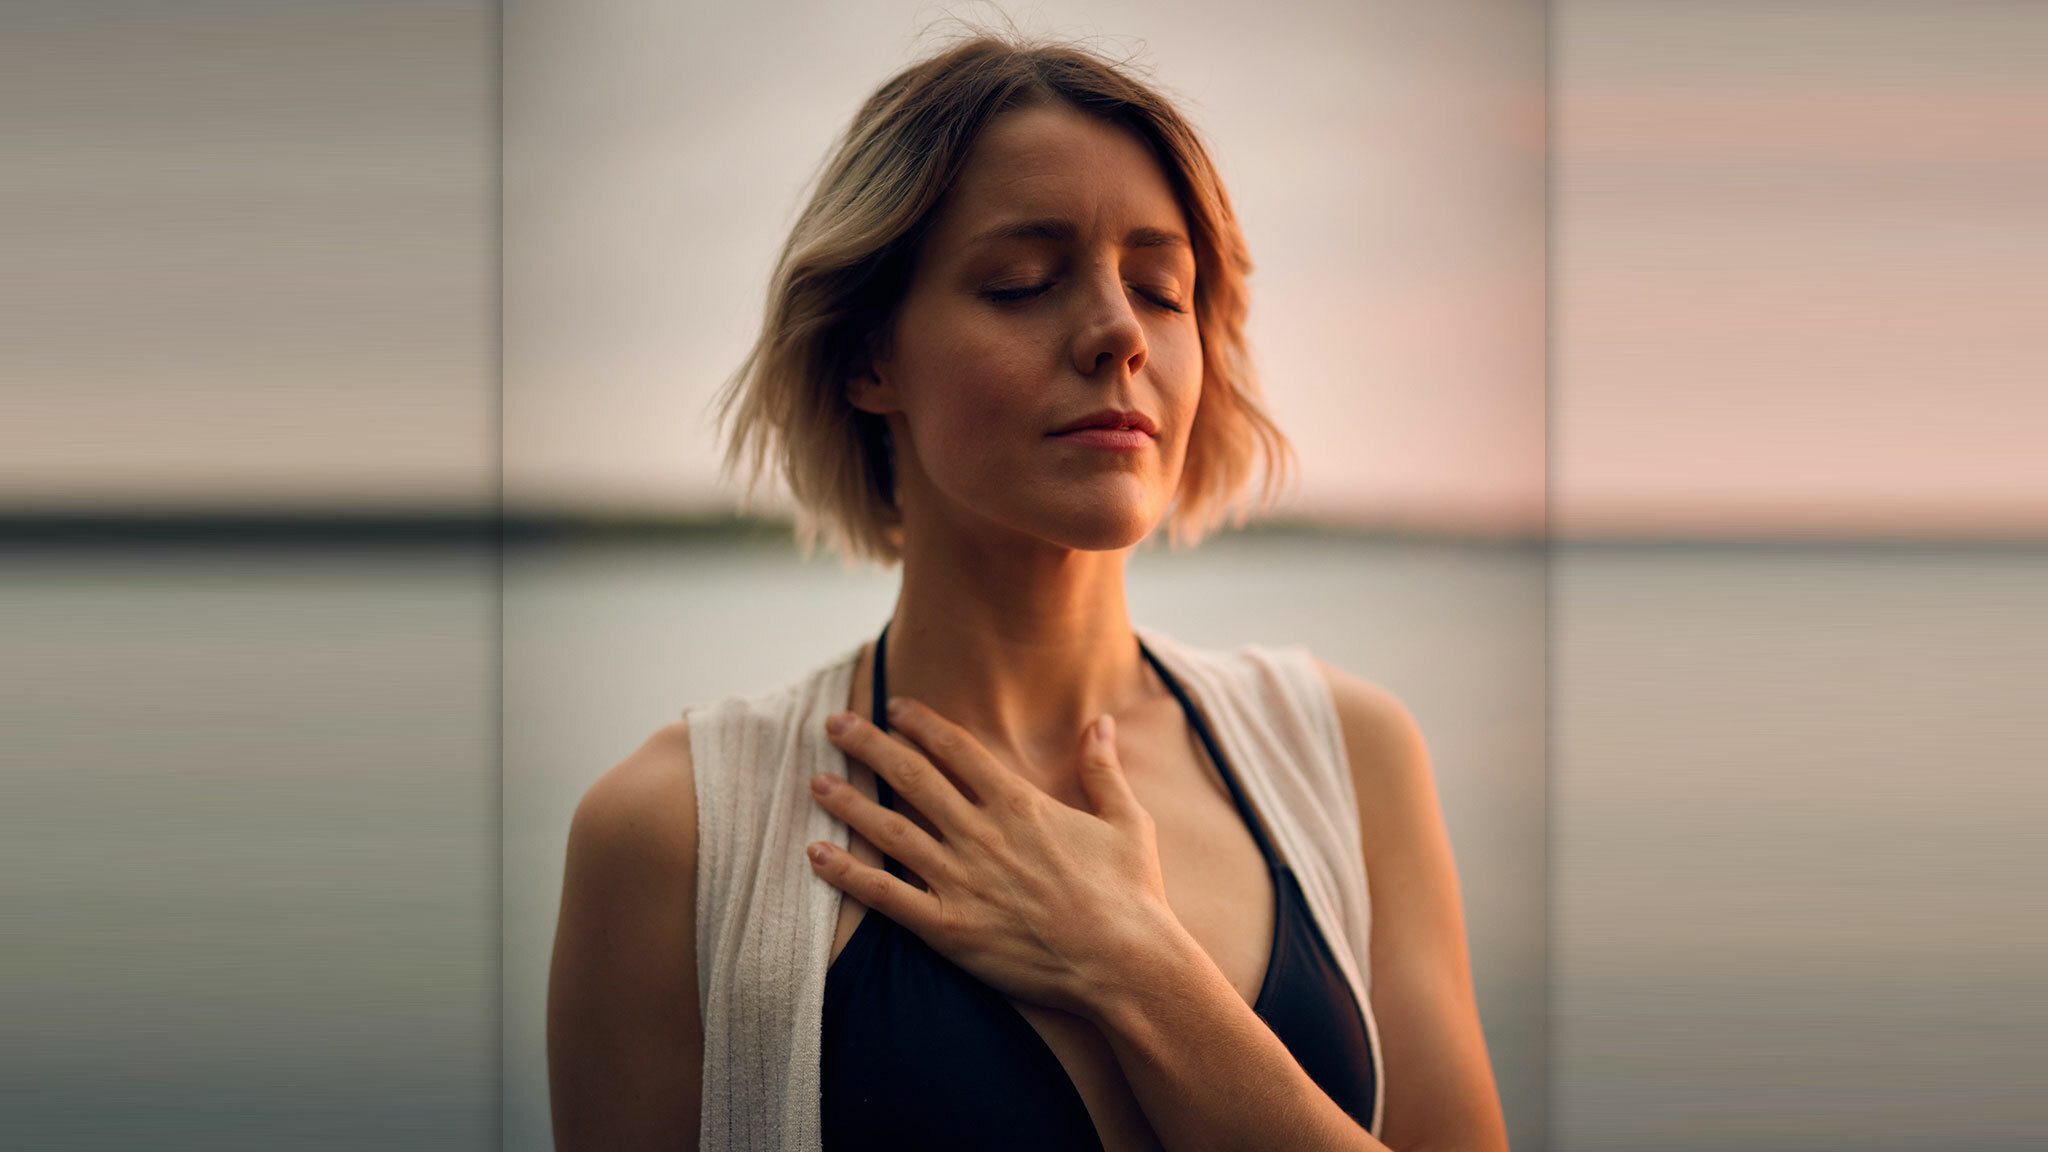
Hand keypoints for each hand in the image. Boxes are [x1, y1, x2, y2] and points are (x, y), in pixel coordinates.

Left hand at [806, 697, 1180, 1017]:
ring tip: (816, 781)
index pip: (956, 750)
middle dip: (869, 745)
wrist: (1126, 964)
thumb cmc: (1131, 895)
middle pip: (912, 777)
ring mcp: (961, 880)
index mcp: (1019, 804)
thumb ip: (1103, 768)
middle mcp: (981, 834)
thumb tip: (1101, 721)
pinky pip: (885, 896)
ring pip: (890, 830)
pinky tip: (816, 854)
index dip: (920, 724)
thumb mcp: (1127, 821)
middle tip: (835, 724)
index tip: (893, 706)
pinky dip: (847, 874)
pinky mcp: (949, 928)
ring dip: (848, 802)